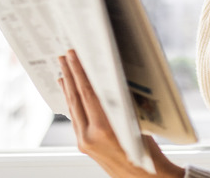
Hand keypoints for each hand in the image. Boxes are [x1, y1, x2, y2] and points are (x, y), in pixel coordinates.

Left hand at [58, 49, 184, 177]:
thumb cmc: (147, 153)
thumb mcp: (137, 121)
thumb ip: (121, 102)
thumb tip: (110, 80)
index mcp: (103, 128)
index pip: (87, 92)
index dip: (80, 71)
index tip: (74, 55)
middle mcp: (89, 136)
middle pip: (76, 98)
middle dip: (70, 75)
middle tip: (64, 56)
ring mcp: (84, 142)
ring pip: (73, 109)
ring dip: (68, 88)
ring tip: (62, 70)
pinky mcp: (83, 146)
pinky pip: (76, 119)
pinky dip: (72, 103)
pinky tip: (69, 93)